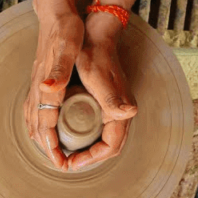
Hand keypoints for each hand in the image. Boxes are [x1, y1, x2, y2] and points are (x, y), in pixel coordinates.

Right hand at [23, 0, 83, 170]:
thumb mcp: (68, 46)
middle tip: (59, 165)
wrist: (54, 9)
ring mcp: (38, 84)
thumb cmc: (66, 27)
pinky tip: (44, 125)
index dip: (52, 147)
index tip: (61, 164)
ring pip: (33, 119)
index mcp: (47, 86)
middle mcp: (39, 88)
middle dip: (46, 148)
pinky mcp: (41, 78)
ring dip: (40, 138)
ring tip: (51, 151)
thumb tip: (48, 89)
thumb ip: (58, 68)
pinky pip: (35, 109)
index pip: (46, 124)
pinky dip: (38, 123)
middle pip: (37, 127)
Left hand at [67, 14, 136, 170]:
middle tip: (68, 163)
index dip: (92, 159)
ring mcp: (114, 108)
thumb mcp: (99, 78)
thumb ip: (112, 98)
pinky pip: (99, 128)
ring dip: (88, 150)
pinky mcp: (106, 102)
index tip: (72, 163)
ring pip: (104, 139)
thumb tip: (129, 113)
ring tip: (68, 155)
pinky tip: (71, 136)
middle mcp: (120, 112)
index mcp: (120, 111)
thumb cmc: (96, 54)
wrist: (97, 34)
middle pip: (108, 147)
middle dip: (89, 159)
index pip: (111, 147)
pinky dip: (86, 137)